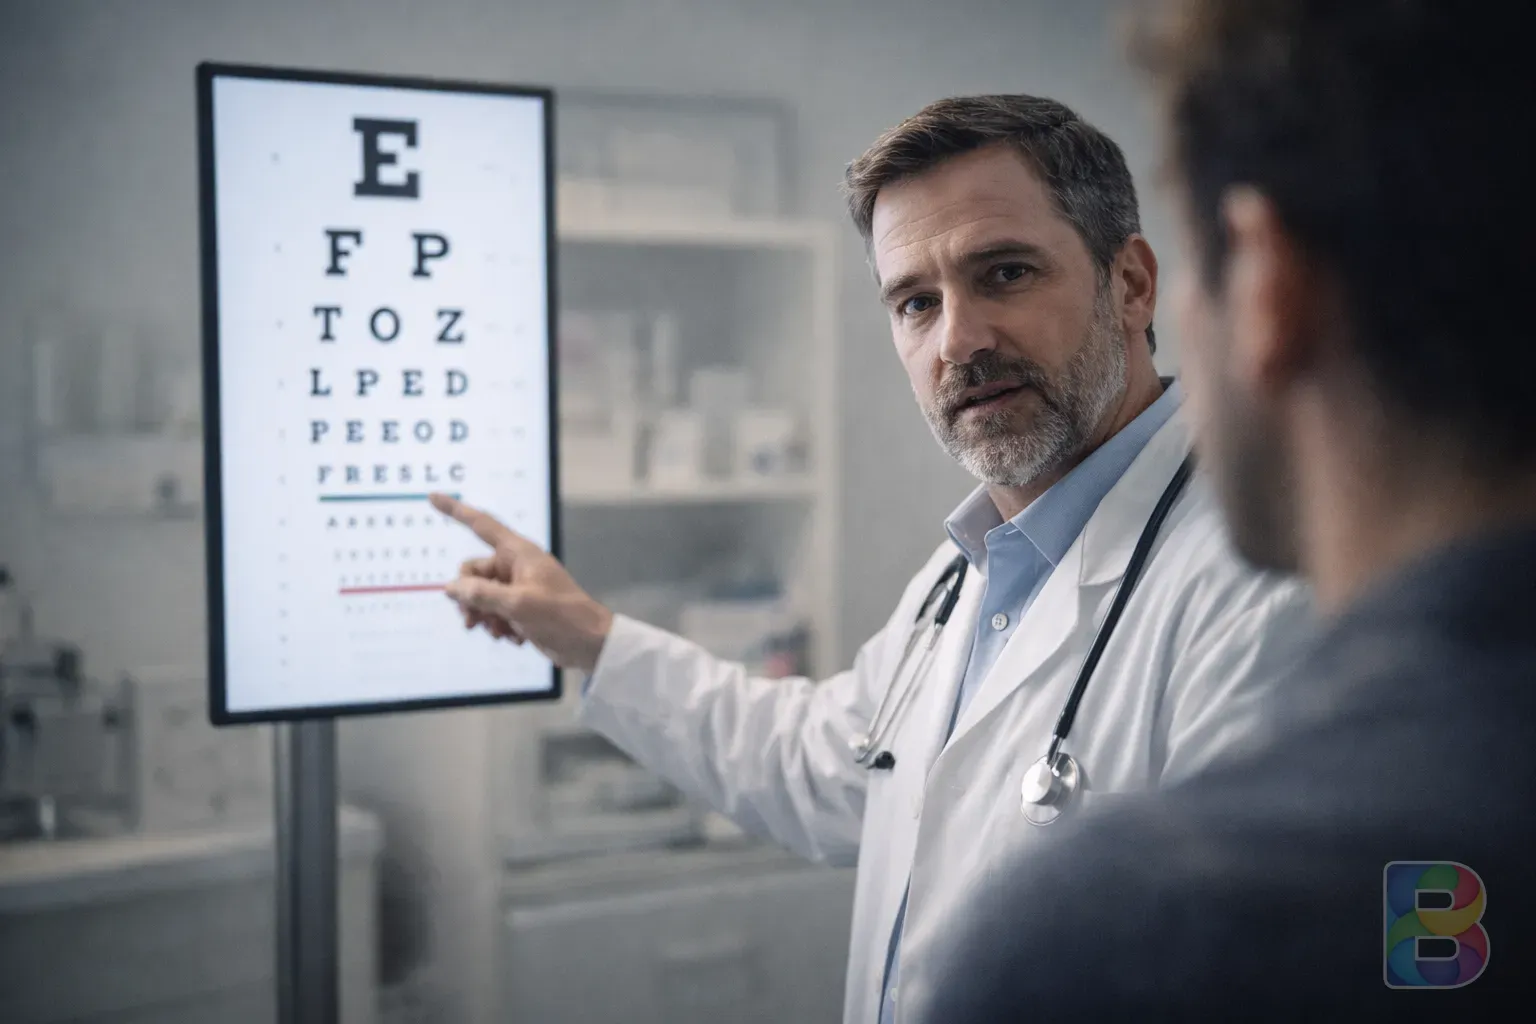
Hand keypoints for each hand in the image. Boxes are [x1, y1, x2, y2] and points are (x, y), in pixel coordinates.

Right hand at [430, 493, 613, 671]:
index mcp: (518, 553)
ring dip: (483, 616)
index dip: (456, 510)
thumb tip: (450, 588)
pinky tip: (514, 637)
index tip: (432, 497)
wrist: (590, 645)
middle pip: (472, 573)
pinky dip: (497, 625)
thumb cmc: (562, 617)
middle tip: (472, 621)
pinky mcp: (519, 609)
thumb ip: (481, 594)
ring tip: (498, 632)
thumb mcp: (517, 604)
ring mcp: (517, 588)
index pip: (481, 525)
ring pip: (480, 596)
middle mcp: (515, 566)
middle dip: (468, 597)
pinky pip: (493, 612)